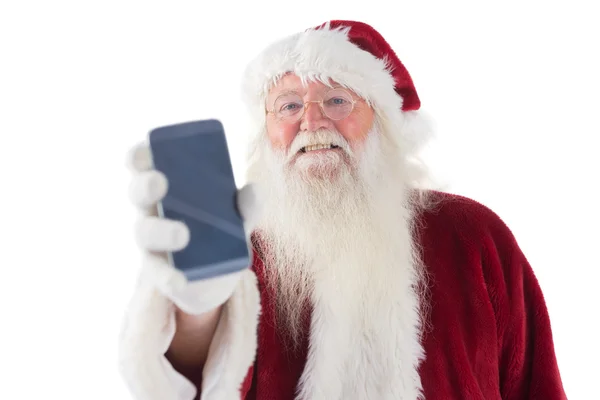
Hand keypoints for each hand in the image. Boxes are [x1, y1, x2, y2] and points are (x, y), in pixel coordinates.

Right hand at [126, 141, 257, 314]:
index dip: (140, 155)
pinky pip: (159, 272)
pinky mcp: (158, 271)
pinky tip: (180, 280)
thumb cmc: (221, 232)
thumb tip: (254, 190)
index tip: (147, 150)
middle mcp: (152, 210)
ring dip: (162, 231)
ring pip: (144, 232)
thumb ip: (247, 205)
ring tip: (183, 234)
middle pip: (138, 193)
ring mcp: (151, 242)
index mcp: (167, 187)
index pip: (144, 164)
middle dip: (145, 185)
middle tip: (160, 182)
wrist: (217, 276)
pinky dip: (169, 276)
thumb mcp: (238, 218)